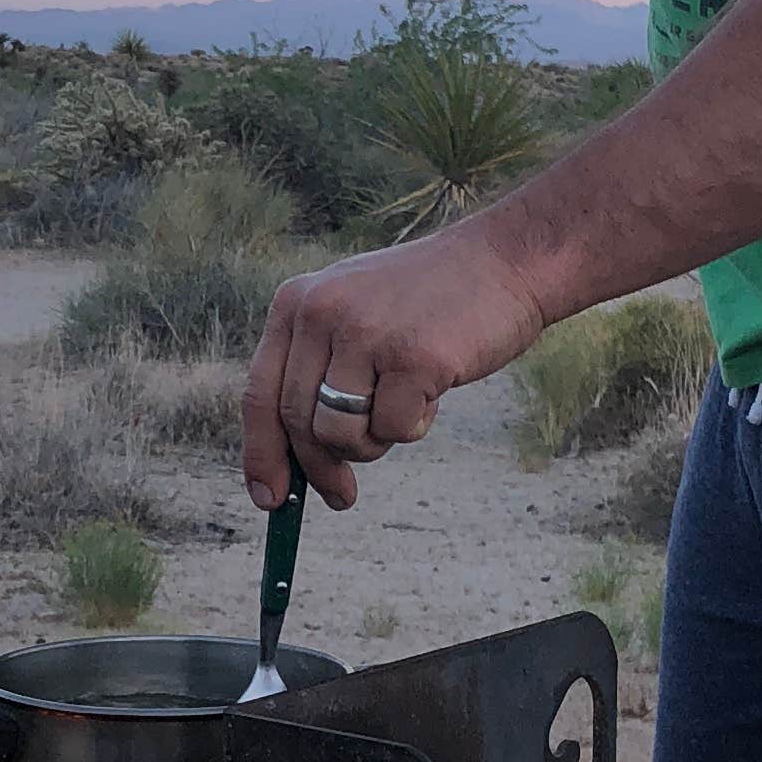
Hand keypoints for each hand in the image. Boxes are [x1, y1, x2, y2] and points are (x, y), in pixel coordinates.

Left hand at [241, 228, 554, 511]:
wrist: (503, 262)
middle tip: (342, 496)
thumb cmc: (426, 303)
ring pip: (340, 435)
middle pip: (298, 423)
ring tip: (401, 408)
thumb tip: (290, 465)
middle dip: (319, 470)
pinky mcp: (414, 357)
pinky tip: (433, 390)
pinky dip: (413, 426)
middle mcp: (321, 313)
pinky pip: (394, 430)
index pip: (259, 394)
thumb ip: (316, 370)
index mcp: (296, 302)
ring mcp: (367, 333)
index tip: (269, 499)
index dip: (260, 454)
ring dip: (371, 444)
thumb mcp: (352, 315)